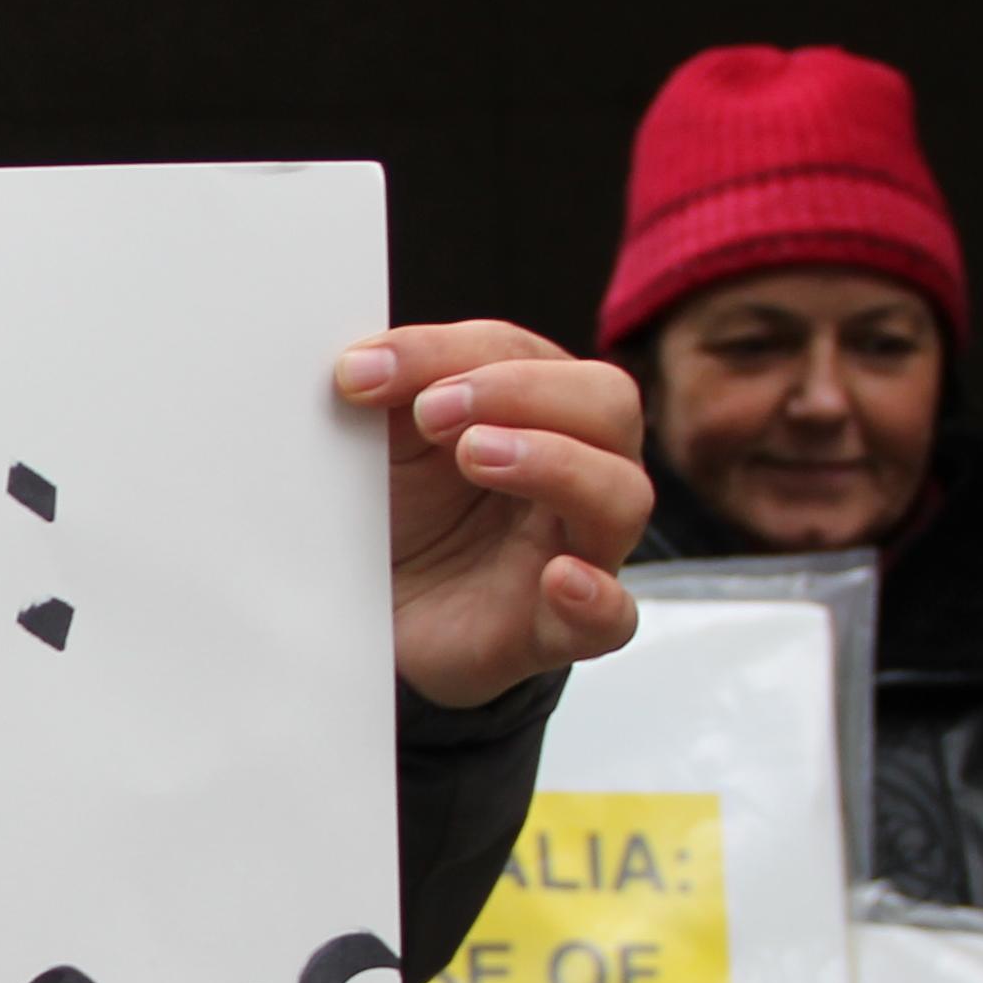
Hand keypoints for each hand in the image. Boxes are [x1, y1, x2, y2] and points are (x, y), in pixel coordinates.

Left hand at [335, 321, 652, 707]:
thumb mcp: (381, 444)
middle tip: (433, 410)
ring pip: (621, 495)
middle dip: (522, 391)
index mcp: (533, 412)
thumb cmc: (396, 518)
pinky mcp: (556, 630)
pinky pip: (613, 617)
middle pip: (608, 404)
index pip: (523, 354)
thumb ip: (388, 395)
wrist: (366, 618)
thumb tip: (362, 364)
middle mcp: (572, 472)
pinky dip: (598, 597)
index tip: (367, 369)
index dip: (450, 352)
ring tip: (478, 456)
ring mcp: (574, 550)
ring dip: (556, 463)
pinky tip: (561, 578)